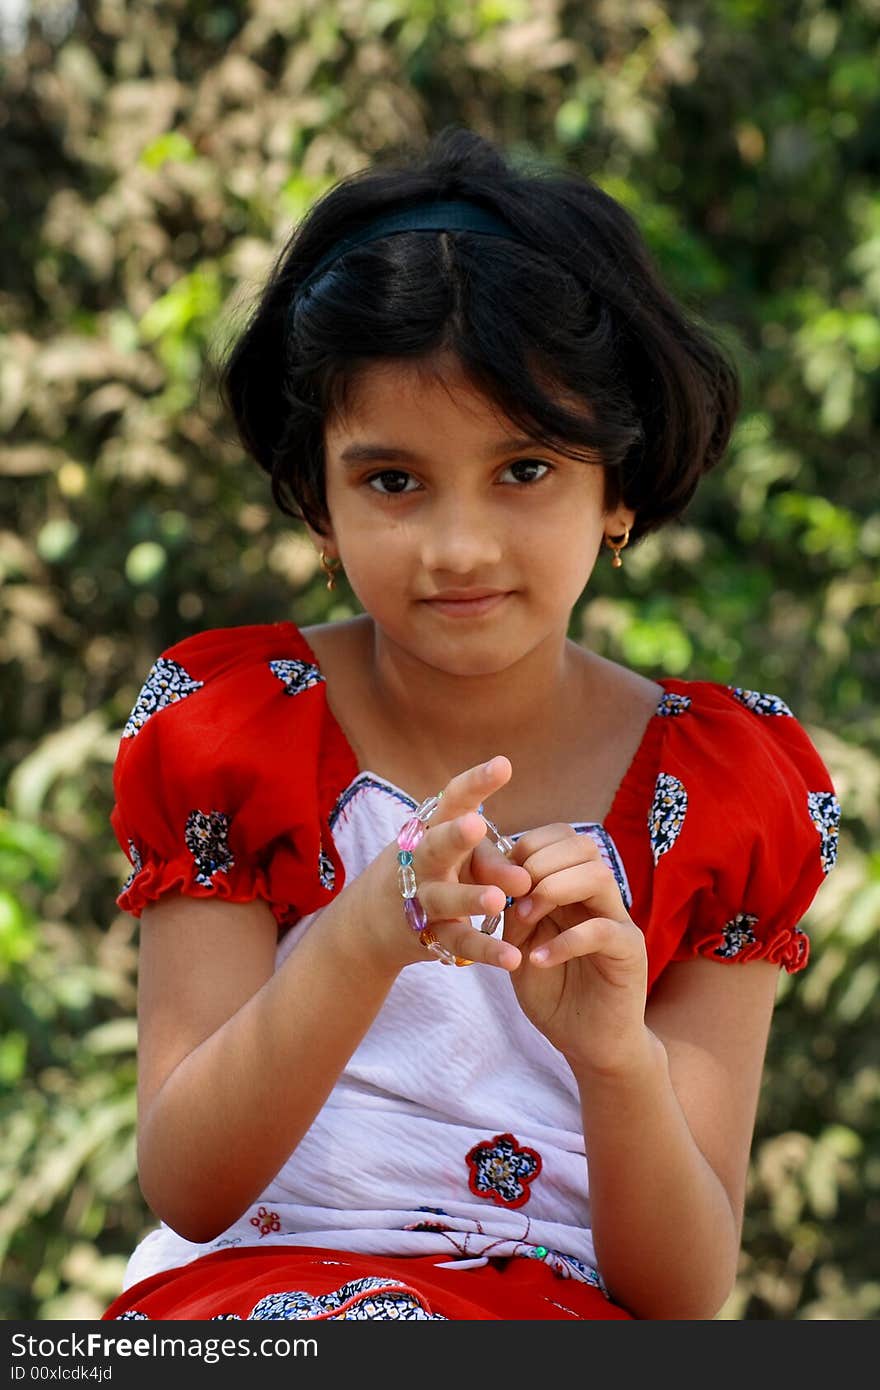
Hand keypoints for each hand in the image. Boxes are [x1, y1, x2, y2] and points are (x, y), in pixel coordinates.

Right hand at [362, 755, 531, 973]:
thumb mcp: (458, 858)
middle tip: (476, 824)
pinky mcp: (428, 937)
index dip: (476, 783)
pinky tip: (512, 958)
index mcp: (432, 830)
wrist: (370, 924)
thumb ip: (492, 862)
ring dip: (470, 899)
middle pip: (436, 846)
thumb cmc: (431, 872)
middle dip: (454, 836)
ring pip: (445, 899)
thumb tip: (524, 879)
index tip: (503, 765)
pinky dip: (485, 952)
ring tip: (497, 900)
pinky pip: (459, 944)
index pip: (452, 800)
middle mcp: (422, 861)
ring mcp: (421, 900)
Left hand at [503, 824, 648, 1070]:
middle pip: (582, 846)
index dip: (528, 845)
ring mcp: (619, 921)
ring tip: (525, 921)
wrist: (588, 1044)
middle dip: (539, 862)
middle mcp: (600, 897)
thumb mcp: (520, 947)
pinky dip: (564, 941)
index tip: (499, 877)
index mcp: (574, 888)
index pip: (562, 837)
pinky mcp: (630, 952)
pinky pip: (602, 930)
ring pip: (597, 875)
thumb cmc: (554, 993)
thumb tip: (499, 878)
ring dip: (553, 890)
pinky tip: (537, 960)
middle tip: (513, 896)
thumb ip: (513, 912)